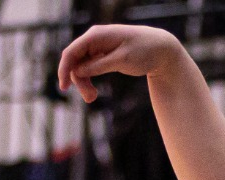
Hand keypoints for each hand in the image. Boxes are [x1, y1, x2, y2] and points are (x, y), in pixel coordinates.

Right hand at [57, 24, 185, 102]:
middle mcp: (94, 39)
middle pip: (75, 61)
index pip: (72, 51)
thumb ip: (99, 65)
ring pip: (81, 66)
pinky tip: (94, 92)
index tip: (63, 88)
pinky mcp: (102, 55)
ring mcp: (97, 46)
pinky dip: (89, 79)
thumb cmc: (144, 51)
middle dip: (78, 80)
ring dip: (83, 82)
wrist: (161, 49)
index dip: (64, 69)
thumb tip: (77, 71)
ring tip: (93, 98)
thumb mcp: (122, 60)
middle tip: (90, 99)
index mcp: (97, 35)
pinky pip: (88, 67)